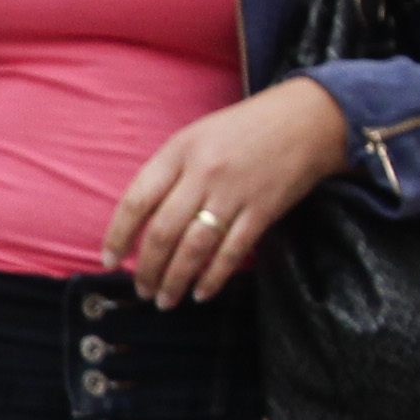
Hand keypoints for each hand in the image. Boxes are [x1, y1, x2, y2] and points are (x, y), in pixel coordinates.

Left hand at [106, 78, 351, 307]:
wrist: (309, 119)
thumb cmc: (248, 127)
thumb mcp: (198, 136)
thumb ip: (171, 172)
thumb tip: (144, 221)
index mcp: (179, 151)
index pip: (137, 201)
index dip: (119, 236)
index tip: (110, 261)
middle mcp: (203, 173)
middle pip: (163, 232)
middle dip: (148, 269)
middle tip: (142, 290)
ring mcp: (235, 193)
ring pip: (194, 248)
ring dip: (176, 279)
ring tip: (166, 300)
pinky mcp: (264, 210)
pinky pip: (232, 251)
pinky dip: (214, 277)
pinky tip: (202, 292)